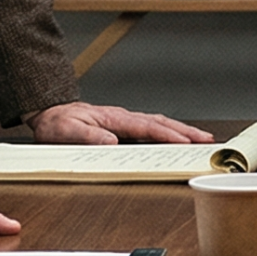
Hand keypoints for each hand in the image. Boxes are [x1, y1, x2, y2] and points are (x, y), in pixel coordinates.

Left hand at [26, 101, 212, 144]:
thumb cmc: (56, 123)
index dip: (168, 135)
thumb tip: (112, 142)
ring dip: (181, 131)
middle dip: (186, 131)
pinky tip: (177, 138)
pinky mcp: (123, 126)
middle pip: (160, 122)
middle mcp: (123, 117)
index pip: (146, 127)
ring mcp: (124, 120)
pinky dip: (168, 132)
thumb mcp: (65, 131)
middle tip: (207, 140)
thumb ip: (87, 136)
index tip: (186, 142)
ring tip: (200, 139)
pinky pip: (151, 128)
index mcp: (113, 118)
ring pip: (159, 123)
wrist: (49, 112)